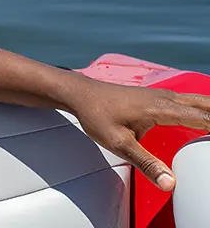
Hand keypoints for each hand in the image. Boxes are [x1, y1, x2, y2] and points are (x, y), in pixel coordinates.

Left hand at [70, 79, 209, 190]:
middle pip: (207, 105)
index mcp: (162, 108)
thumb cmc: (97, 116)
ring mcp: (164, 95)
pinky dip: (206, 109)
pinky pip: (191, 102)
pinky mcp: (159, 97)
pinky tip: (208, 118)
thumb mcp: (119, 144)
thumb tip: (170, 184)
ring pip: (201, 101)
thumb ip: (146, 163)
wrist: (80, 94)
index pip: (203, 118)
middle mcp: (167, 98)